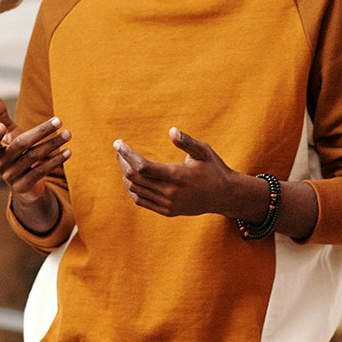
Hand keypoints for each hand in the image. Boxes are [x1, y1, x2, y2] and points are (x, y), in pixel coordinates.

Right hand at [0, 91, 69, 203]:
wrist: (23, 182)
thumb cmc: (15, 150)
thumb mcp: (8, 133)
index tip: (1, 126)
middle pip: (21, 144)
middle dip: (41, 131)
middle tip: (59, 120)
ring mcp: (10, 176)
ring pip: (34, 157)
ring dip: (53, 144)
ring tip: (68, 134)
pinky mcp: (22, 186)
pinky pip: (40, 171)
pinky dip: (55, 161)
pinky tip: (68, 152)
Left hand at [113, 129, 241, 217]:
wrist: (224, 196)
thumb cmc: (214, 169)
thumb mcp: (203, 151)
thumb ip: (187, 141)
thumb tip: (171, 131)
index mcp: (177, 176)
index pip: (142, 166)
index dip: (127, 154)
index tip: (117, 143)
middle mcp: (170, 192)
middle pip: (134, 177)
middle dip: (122, 161)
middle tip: (119, 150)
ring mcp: (167, 204)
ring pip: (135, 190)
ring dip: (125, 174)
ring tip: (124, 161)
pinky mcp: (166, 211)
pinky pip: (141, 201)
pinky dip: (131, 189)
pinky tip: (130, 177)